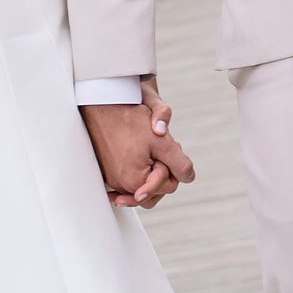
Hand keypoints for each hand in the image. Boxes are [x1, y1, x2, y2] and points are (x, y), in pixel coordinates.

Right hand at [81, 86, 195, 211]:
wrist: (103, 104)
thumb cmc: (129, 120)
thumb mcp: (162, 141)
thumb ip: (180, 164)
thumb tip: (188, 178)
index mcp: (134, 182)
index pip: (169, 186)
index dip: (172, 165)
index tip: (164, 147)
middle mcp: (121, 185)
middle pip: (156, 187)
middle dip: (163, 168)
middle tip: (159, 146)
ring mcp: (113, 179)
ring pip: (144, 182)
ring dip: (152, 167)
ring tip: (151, 145)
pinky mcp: (108, 171)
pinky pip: (130, 177)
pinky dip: (139, 167)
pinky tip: (142, 152)